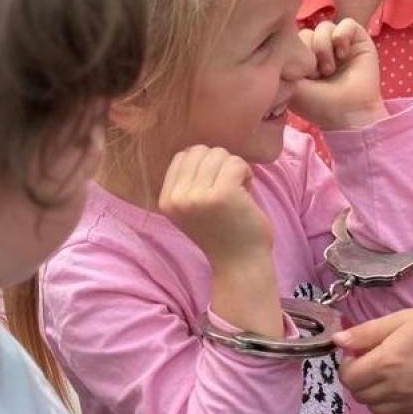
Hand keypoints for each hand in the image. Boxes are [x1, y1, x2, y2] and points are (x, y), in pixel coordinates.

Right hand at [159, 146, 273, 268]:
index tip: (213, 190)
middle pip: (200, 151)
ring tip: (237, 192)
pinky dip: (246, 173)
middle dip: (219, 165)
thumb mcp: (191, 208)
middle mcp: (177, 198)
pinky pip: (236, 162)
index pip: (182, 156)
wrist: (239, 264)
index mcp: (166, 200)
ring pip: (219, 154)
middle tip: (228, 190)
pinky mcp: (221, 195)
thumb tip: (195, 149)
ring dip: (234, 168)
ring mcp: (197, 197)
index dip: (204, 166)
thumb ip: (187, 182)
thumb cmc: (222, 233)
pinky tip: (246, 193)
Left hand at [291, 18, 386, 130]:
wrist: (349, 114)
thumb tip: (276, 44)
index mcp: (303, 60)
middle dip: (309, 51)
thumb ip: (281, 63)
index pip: (292, 39)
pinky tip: (343, 54)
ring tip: (329, 69)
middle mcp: (321, 50)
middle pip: (306, 31)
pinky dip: (342, 36)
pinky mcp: (358, 40)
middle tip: (316, 75)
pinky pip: (346, 23)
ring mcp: (339, 44)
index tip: (301, 77)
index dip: (295, 54)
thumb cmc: (319, 104)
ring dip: (324, 47)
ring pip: (324, 26)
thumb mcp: (290, 86)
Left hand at [334, 309, 412, 413]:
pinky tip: (406, 389)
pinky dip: (394, 406)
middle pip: (359, 395)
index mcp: (386, 363)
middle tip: (373, 365)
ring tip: (391, 376)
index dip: (347, 367)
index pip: (348, 378)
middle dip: (359, 380)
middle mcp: (396, 389)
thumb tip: (337, 341)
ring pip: (375, 408)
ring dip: (375, 394)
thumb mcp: (400, 320)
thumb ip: (366, 333)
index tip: (357, 357)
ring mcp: (411, 406)